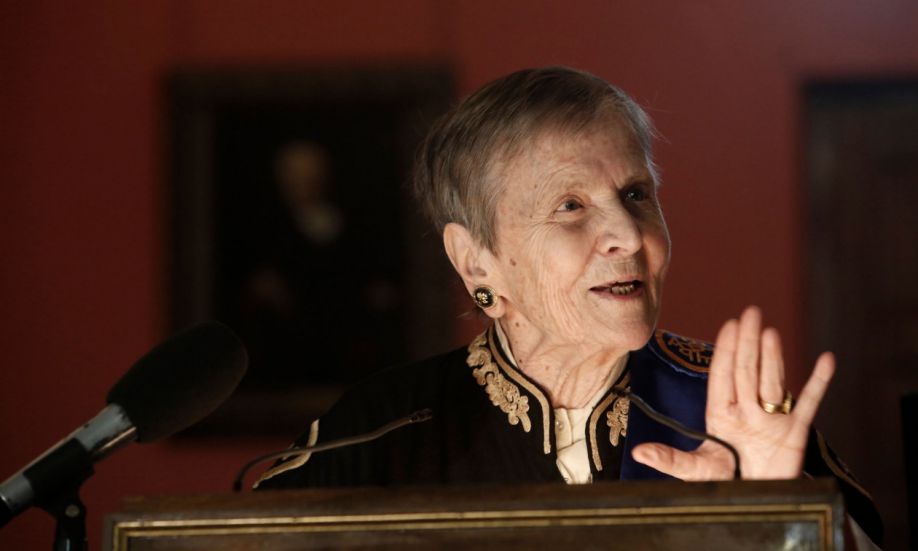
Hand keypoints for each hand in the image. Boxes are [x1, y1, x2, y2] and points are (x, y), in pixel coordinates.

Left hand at [632, 306, 834, 479]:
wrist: (758, 503)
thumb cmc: (726, 484)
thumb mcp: (697, 471)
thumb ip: (671, 460)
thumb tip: (639, 452)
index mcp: (722, 415)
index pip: (723, 376)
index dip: (726, 350)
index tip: (730, 325)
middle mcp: (747, 410)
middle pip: (747, 372)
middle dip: (748, 343)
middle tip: (751, 313)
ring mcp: (772, 419)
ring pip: (773, 383)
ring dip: (772, 359)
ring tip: (770, 332)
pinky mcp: (796, 433)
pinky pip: (809, 403)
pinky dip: (818, 382)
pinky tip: (826, 360)